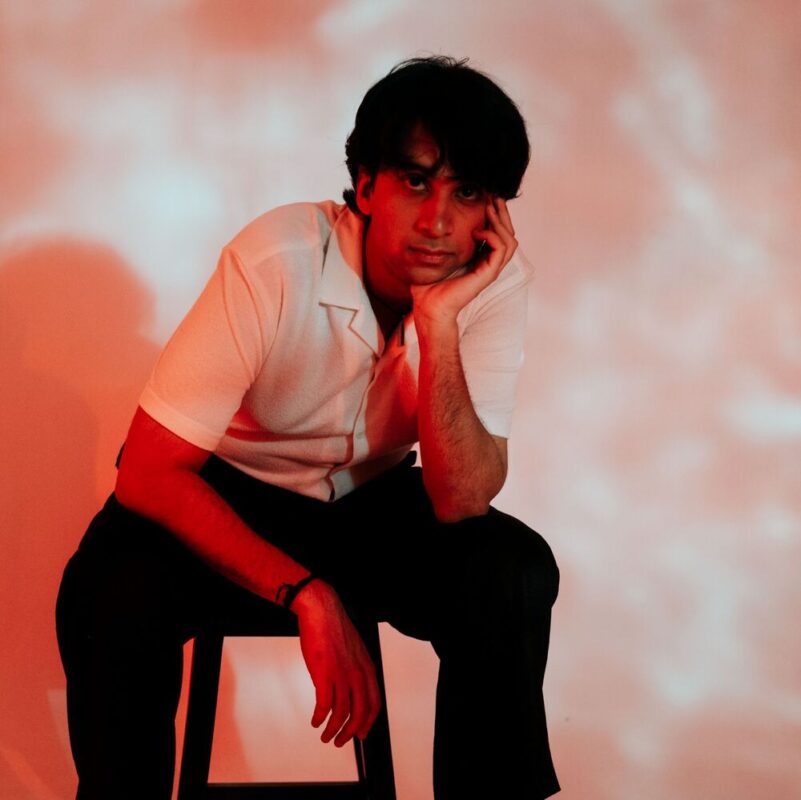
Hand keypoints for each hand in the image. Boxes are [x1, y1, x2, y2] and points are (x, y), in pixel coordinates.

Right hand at [292, 580, 380, 746]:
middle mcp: (358, 673)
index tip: (361, 733)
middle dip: (350, 733)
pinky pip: (324, 705)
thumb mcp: (355, 650)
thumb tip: (351, 689)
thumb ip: (357, 669)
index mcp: (367, 667)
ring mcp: (342, 674)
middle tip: (340, 741)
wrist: (321, 611)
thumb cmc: (334, 628)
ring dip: (333, 729)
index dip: (368, 722)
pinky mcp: (324, 674)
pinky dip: (319, 718)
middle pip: (360, 713)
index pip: (374, 703)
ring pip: (342, 713)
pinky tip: (315, 720)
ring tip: (325, 735)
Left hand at [411, 196, 517, 326]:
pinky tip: (479, 230)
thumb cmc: (429, 285)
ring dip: (501, 221)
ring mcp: (490, 269)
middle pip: (508, 234)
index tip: (487, 197)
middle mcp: (488, 263)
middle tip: (494, 196)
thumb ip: (442, 240)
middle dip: (503, 213)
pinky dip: (493, 236)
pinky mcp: (488, 274)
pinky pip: (501, 250)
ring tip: (490, 207)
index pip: (497, 233)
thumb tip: (435, 221)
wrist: (429, 306)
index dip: (496, 215)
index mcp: (480, 259)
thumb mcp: (437, 255)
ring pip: (510, 240)